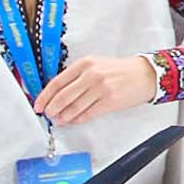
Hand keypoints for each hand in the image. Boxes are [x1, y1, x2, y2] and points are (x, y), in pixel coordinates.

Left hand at [32, 57, 148, 127]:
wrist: (144, 74)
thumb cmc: (118, 71)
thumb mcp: (96, 65)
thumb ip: (77, 76)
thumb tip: (57, 94)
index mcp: (85, 63)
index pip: (58, 81)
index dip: (45, 96)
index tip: (38, 104)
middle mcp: (92, 74)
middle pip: (63, 96)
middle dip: (52, 108)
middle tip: (48, 114)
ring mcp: (101, 88)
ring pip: (74, 107)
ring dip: (63, 116)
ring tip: (58, 120)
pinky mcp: (110, 101)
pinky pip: (87, 113)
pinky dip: (77, 119)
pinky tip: (72, 120)